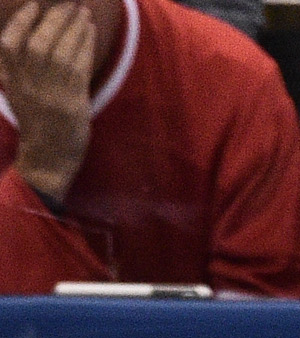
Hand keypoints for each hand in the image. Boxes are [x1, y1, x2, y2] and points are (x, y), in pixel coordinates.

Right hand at [0, 0, 93, 204]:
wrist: (48, 160)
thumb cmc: (38, 125)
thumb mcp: (18, 95)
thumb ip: (17, 70)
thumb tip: (25, 39)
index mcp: (11, 82)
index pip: (8, 45)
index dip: (21, 22)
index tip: (33, 5)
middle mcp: (27, 85)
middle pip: (37, 43)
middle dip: (53, 19)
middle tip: (67, 4)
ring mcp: (49, 94)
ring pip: (59, 51)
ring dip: (72, 27)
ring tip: (82, 11)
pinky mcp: (70, 102)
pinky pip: (78, 66)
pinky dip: (84, 45)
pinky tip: (90, 31)